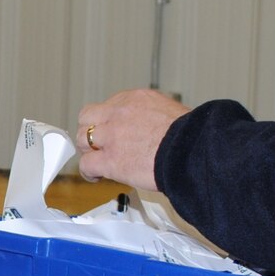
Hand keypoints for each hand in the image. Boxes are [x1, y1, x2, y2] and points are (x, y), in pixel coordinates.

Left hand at [73, 88, 193, 191]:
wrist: (191, 150)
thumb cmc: (190, 136)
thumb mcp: (170, 111)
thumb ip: (152, 114)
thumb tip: (153, 125)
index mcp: (135, 99)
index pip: (108, 106)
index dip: (107, 121)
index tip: (111, 131)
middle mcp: (119, 113)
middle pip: (88, 117)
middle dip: (92, 132)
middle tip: (98, 144)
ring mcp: (112, 136)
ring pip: (83, 138)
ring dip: (88, 150)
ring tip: (96, 160)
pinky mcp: (110, 160)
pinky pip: (86, 164)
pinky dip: (88, 172)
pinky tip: (95, 176)